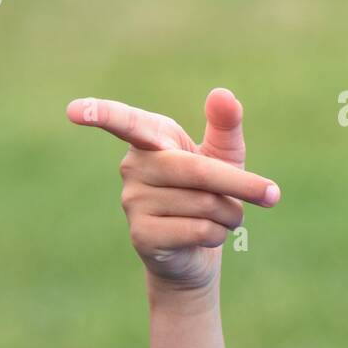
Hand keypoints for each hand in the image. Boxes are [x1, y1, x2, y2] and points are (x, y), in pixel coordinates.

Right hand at [65, 89, 280, 291]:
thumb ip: (225, 123)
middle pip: (196, 171)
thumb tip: (222, 93)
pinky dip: (218, 234)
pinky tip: (206, 237)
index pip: (125, 122)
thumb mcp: (224, 155)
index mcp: (151, 140)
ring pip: (204, 203)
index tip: (74, 111)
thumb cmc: (211, 194)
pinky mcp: (141, 235)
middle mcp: (134, 167)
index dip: (100, 114)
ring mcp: (133, 202)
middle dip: (240, 184)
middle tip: (273, 195)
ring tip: (220, 218)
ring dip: (230, 214)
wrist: (196, 254)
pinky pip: (199, 229)